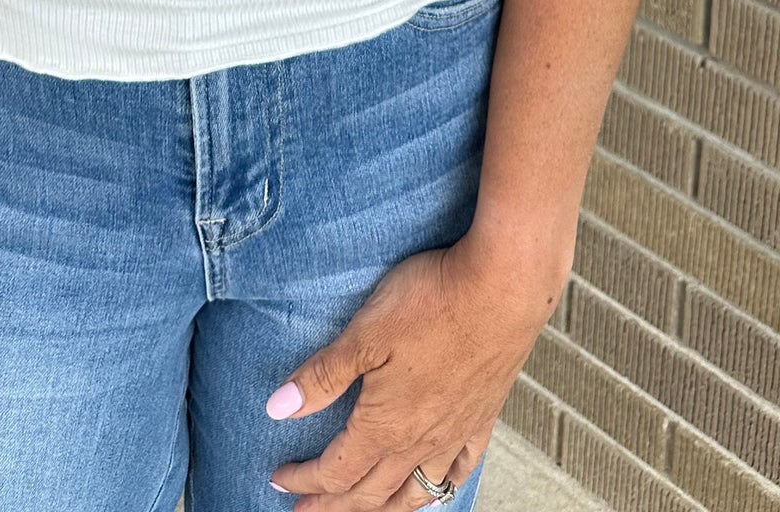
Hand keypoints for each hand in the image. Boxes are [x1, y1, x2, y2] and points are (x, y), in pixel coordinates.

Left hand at [262, 228, 566, 508]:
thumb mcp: (363, 335)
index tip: (279, 478)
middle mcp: (420, 442)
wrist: (502, 290)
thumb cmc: (431, 304)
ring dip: (384, 508)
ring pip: (415, 492)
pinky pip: (460, 470)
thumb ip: (322, 376)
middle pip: (370, 493)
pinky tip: (436, 487)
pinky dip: (442, 488)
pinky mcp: (482, 417)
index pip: (336, 469)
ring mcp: (455, 434)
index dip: (304, 480)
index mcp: (385, 425)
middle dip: (333, 506)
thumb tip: (277, 409)